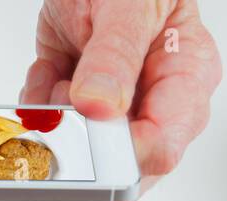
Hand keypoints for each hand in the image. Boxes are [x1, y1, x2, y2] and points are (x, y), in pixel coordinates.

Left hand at [21, 0, 221, 185]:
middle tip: (70, 92)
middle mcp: (155, 98)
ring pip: (80, 146)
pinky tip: (50, 69)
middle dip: (84, 132)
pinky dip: (38, 98)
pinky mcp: (81, 100)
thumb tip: (102, 106)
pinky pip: (52, 123)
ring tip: (62, 71)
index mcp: (188, 77)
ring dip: (57, 113)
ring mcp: (116, 103)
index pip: (163, 145)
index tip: (92, 132)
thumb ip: (116, 54)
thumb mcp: (129, 4)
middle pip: (121, 158)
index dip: (124, 153)